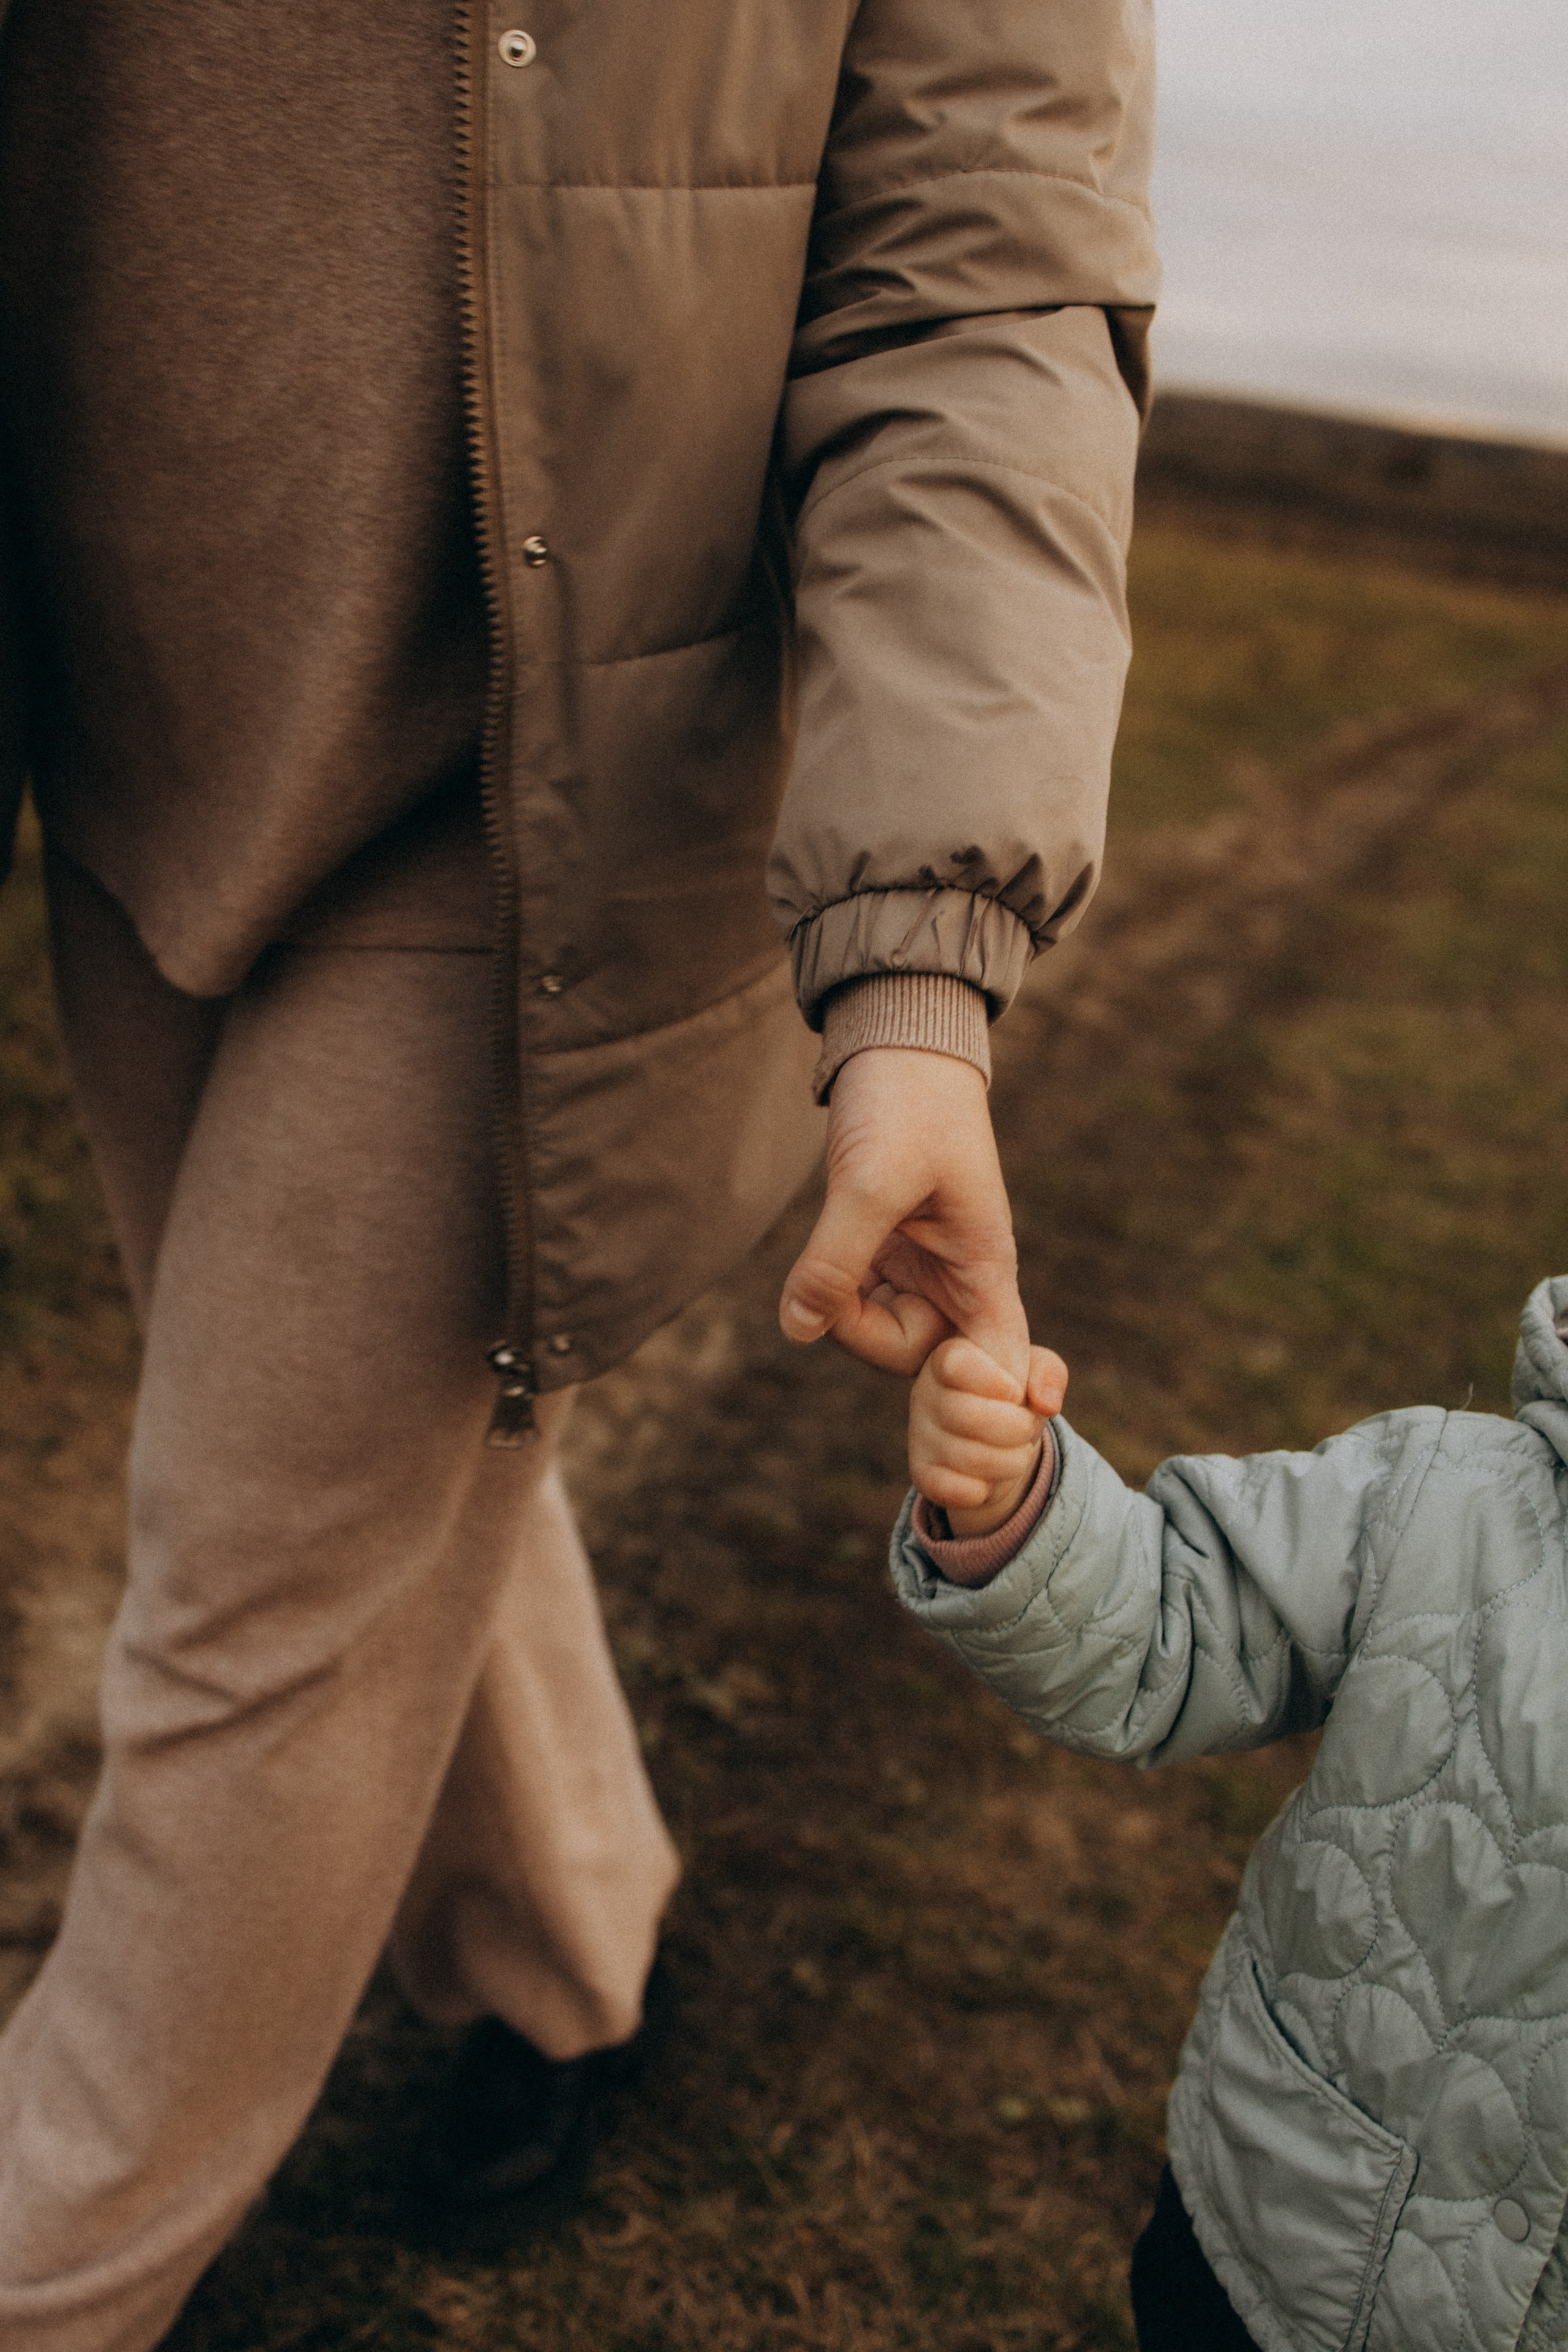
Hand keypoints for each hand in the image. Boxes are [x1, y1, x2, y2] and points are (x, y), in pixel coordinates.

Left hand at [778, 1047, 1028, 1382]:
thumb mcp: (869, 1181)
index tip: (937, 1404)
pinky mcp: (887, 1248)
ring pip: (887, 1333)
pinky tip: (813, 1271)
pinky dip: (833, 1296)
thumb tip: (797, 1331)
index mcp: (983, 1267)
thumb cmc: (904, 1103)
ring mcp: (923, 1265)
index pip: (999, 1363)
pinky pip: (861, 1300)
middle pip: (924, 1361)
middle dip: (869, 1342)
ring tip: (818, 1272)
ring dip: (845, 1318)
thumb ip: (834, 1259)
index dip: (980, 1401)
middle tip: (824, 1299)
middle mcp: (959, 1276)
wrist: (895, 1042)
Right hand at [910, 1336, 1067, 1539]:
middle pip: (969, 1417)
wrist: (996, 1436)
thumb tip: (1045, 1404)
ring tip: (1018, 1450)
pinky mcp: (922, 1473)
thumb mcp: (1037, 1372)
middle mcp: (925, 1393)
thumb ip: (1048, 1374)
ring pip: (971, 1459)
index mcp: (949, 1356)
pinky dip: (988, 1489)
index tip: (1016, 1392)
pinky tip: (992, 1475)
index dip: (996, 1383)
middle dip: (1018, 1428)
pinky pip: (958, 1491)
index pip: (957, 1365)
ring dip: (1013, 1460)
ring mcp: (920, 1435)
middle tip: (1028, 1427)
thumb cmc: (1014, 1393)